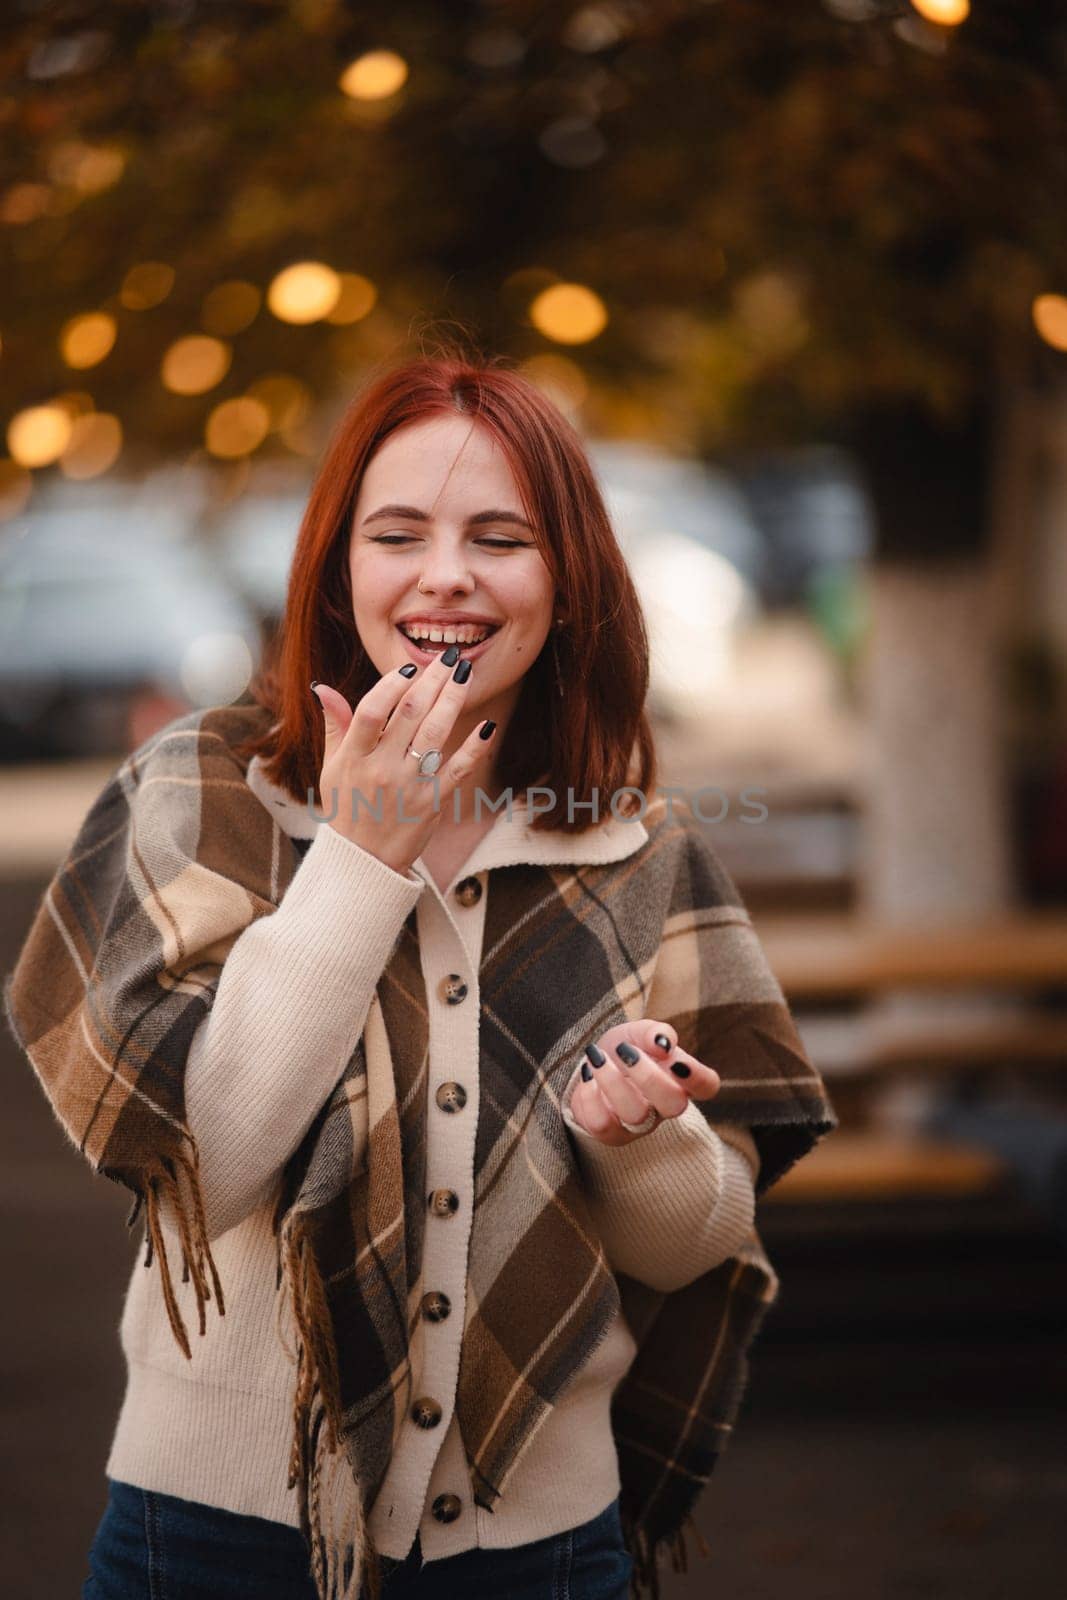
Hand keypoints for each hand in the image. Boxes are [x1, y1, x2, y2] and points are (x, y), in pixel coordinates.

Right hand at [311, 651, 494, 875]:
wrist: (363, 861)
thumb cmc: (346, 807)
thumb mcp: (332, 767)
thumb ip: (335, 725)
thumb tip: (323, 687)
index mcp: (353, 757)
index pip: (372, 711)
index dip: (392, 685)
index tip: (410, 668)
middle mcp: (381, 769)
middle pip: (410, 714)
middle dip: (433, 680)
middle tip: (449, 658)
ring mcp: (409, 786)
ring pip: (436, 733)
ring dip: (453, 700)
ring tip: (465, 675)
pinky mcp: (432, 802)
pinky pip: (458, 769)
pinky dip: (475, 748)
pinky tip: (487, 726)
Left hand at [567, 1019, 721, 1145]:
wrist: (592, 1064)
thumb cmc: (624, 1048)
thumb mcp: (638, 1032)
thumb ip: (654, 1032)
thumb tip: (664, 1043)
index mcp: (679, 1079)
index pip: (706, 1086)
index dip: (698, 1077)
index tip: (675, 1060)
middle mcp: (664, 1106)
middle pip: (674, 1105)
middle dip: (649, 1076)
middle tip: (625, 1051)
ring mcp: (638, 1124)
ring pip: (635, 1115)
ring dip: (612, 1081)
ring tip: (596, 1057)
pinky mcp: (610, 1133)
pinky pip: (602, 1124)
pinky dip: (590, 1096)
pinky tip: (587, 1077)